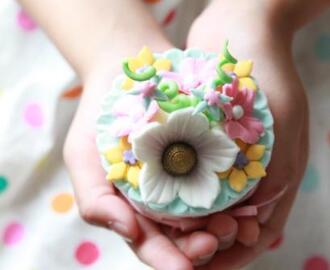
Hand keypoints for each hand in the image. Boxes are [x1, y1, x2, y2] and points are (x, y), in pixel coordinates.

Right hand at [63, 50, 242, 268]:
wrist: (122, 73)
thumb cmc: (98, 119)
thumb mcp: (84, 158)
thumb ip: (94, 199)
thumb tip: (128, 232)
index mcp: (133, 209)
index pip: (151, 244)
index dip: (167, 259)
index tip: (185, 268)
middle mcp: (162, 201)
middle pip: (184, 236)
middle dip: (202, 246)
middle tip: (220, 238)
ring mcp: (185, 180)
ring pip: (208, 216)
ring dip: (225, 227)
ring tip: (238, 225)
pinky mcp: (203, 158)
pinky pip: (222, 183)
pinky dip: (235, 197)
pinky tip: (247, 201)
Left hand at [186, 0, 311, 267]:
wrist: (241, 30)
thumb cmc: (268, 73)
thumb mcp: (285, 127)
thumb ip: (277, 177)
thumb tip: (258, 223)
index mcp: (279, 175)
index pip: (258, 232)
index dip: (232, 254)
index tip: (203, 265)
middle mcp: (253, 173)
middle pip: (228, 223)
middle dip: (206, 240)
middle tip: (182, 250)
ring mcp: (229, 158)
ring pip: (207, 205)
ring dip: (189, 222)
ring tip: (166, 232)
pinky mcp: (206, 142)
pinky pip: (190, 177)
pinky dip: (178, 193)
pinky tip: (159, 200)